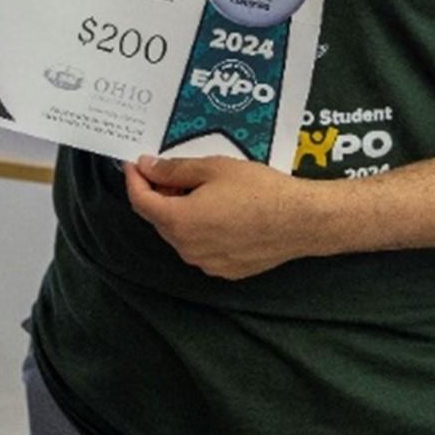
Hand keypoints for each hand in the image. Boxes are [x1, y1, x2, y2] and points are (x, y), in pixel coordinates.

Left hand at [123, 154, 322, 280]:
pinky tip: (220, 212)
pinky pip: (201, 248)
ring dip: (180, 213)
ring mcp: (206, 263)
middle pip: (159, 219)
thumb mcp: (213, 168)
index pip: (140, 202)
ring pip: (180, 235)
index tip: (134, 164)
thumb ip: (174, 169)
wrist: (300, 220)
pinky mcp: (224, 270)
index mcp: (179, 221)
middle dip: (159, 195)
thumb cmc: (259, 190)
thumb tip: (147, 167)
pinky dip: (199, 229)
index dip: (134, 180)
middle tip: (172, 171)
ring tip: (200, 190)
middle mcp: (187, 248)